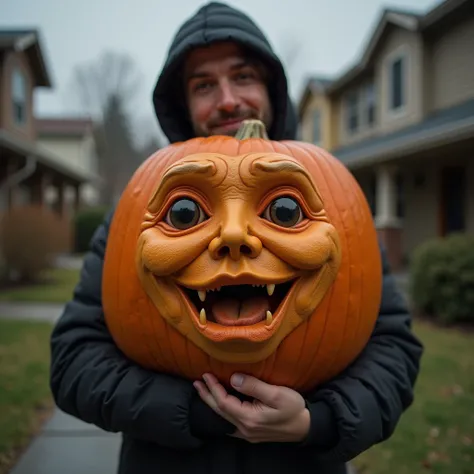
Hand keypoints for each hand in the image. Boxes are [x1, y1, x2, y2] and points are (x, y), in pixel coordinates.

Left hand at [194, 373, 309, 443]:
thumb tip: (234, 378)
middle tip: (197, 383)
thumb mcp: (276, 394)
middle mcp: (245, 429)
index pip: (224, 403)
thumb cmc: (294, 408)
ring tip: (204, 392)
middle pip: (220, 412)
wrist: (306, 426)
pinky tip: (219, 408)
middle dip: (207, 396)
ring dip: (213, 403)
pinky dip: (222, 412)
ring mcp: (248, 433)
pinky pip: (230, 423)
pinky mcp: (252, 433)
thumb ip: (253, 386)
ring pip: (224, 418)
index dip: (213, 389)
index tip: (206, 375)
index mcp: (250, 418)